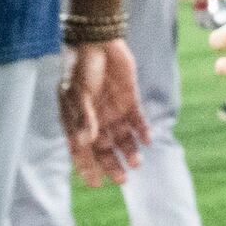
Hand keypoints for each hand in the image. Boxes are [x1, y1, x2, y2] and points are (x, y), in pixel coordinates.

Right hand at [63, 39, 145, 183]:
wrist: (98, 40)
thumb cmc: (80, 67)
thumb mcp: (78, 93)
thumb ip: (83, 118)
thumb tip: (86, 142)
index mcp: (78, 121)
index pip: (82, 150)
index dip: (88, 168)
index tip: (97, 185)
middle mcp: (95, 119)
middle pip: (104, 148)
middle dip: (112, 165)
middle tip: (123, 179)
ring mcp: (112, 109)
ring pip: (122, 137)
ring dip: (129, 150)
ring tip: (137, 162)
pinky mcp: (128, 99)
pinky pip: (137, 120)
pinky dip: (142, 131)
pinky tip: (148, 140)